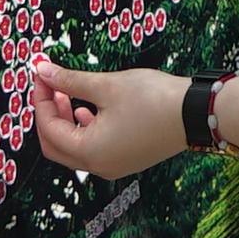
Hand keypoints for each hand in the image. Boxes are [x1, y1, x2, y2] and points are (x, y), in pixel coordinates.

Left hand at [28, 60, 186, 178]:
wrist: (197, 113)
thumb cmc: (155, 100)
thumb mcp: (107, 85)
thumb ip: (70, 80)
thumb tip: (43, 71)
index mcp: (90, 152)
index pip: (48, 128)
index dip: (41, 98)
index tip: (41, 74)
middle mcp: (99, 166)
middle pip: (55, 145)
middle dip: (48, 113)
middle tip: (49, 84)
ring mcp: (113, 165)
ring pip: (74, 147)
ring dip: (65, 120)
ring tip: (67, 92)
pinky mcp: (125, 158)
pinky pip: (93, 148)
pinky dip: (83, 129)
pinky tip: (87, 108)